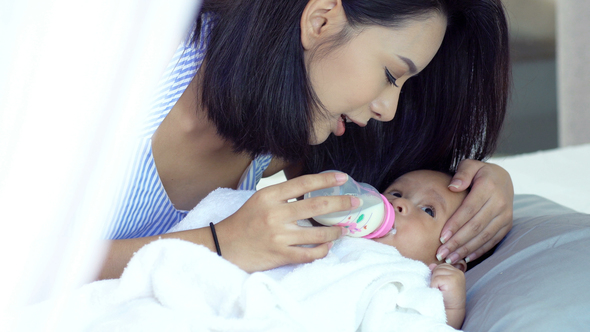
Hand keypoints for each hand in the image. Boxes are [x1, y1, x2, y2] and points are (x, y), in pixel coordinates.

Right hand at [215, 172, 357, 272]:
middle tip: (355, 202)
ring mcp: (279, 236)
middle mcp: (275, 214)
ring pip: (318, 233)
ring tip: (343, 229)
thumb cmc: (243, 222)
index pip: (304, 183)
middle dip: (341, 203)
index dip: (326, 180)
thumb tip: (313, 192)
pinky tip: (327, 246)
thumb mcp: (259, 200)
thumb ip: (283, 196)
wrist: (223, 247)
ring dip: (336, 231)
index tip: (343, 178)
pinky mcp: (280, 255)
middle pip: (317, 206)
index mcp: (269, 196)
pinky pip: (310, 254)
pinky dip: (322, 250)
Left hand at [429, 263, 465, 328]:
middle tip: (441, 289)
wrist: (452, 310)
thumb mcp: (442, 282)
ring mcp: (456, 275)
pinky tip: (440, 292)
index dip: (438, 275)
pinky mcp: (451, 280)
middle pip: (438, 268)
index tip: (441, 285)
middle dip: (436, 278)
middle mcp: (458, 272)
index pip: (442, 266)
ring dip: (434, 282)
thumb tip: (431, 265)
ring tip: (441, 290)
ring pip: (436, 272)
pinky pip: (436, 279)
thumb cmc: (446, 297)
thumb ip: (438, 272)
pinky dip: (434, 286)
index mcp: (457, 271)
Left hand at [437, 160, 512, 264]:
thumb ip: (462, 174)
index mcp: (489, 187)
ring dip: (466, 250)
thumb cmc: (479, 173)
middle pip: (476, 226)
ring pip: (484, 236)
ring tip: (450, 259)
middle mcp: (500, 203)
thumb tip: (453, 187)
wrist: (503, 178)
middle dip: (457, 242)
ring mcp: (506, 215)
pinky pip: (493, 241)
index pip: (469, 209)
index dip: (455, 224)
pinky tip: (466, 258)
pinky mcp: (507, 225)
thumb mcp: (470, 165)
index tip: (441, 237)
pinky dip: (479, 251)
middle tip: (441, 253)